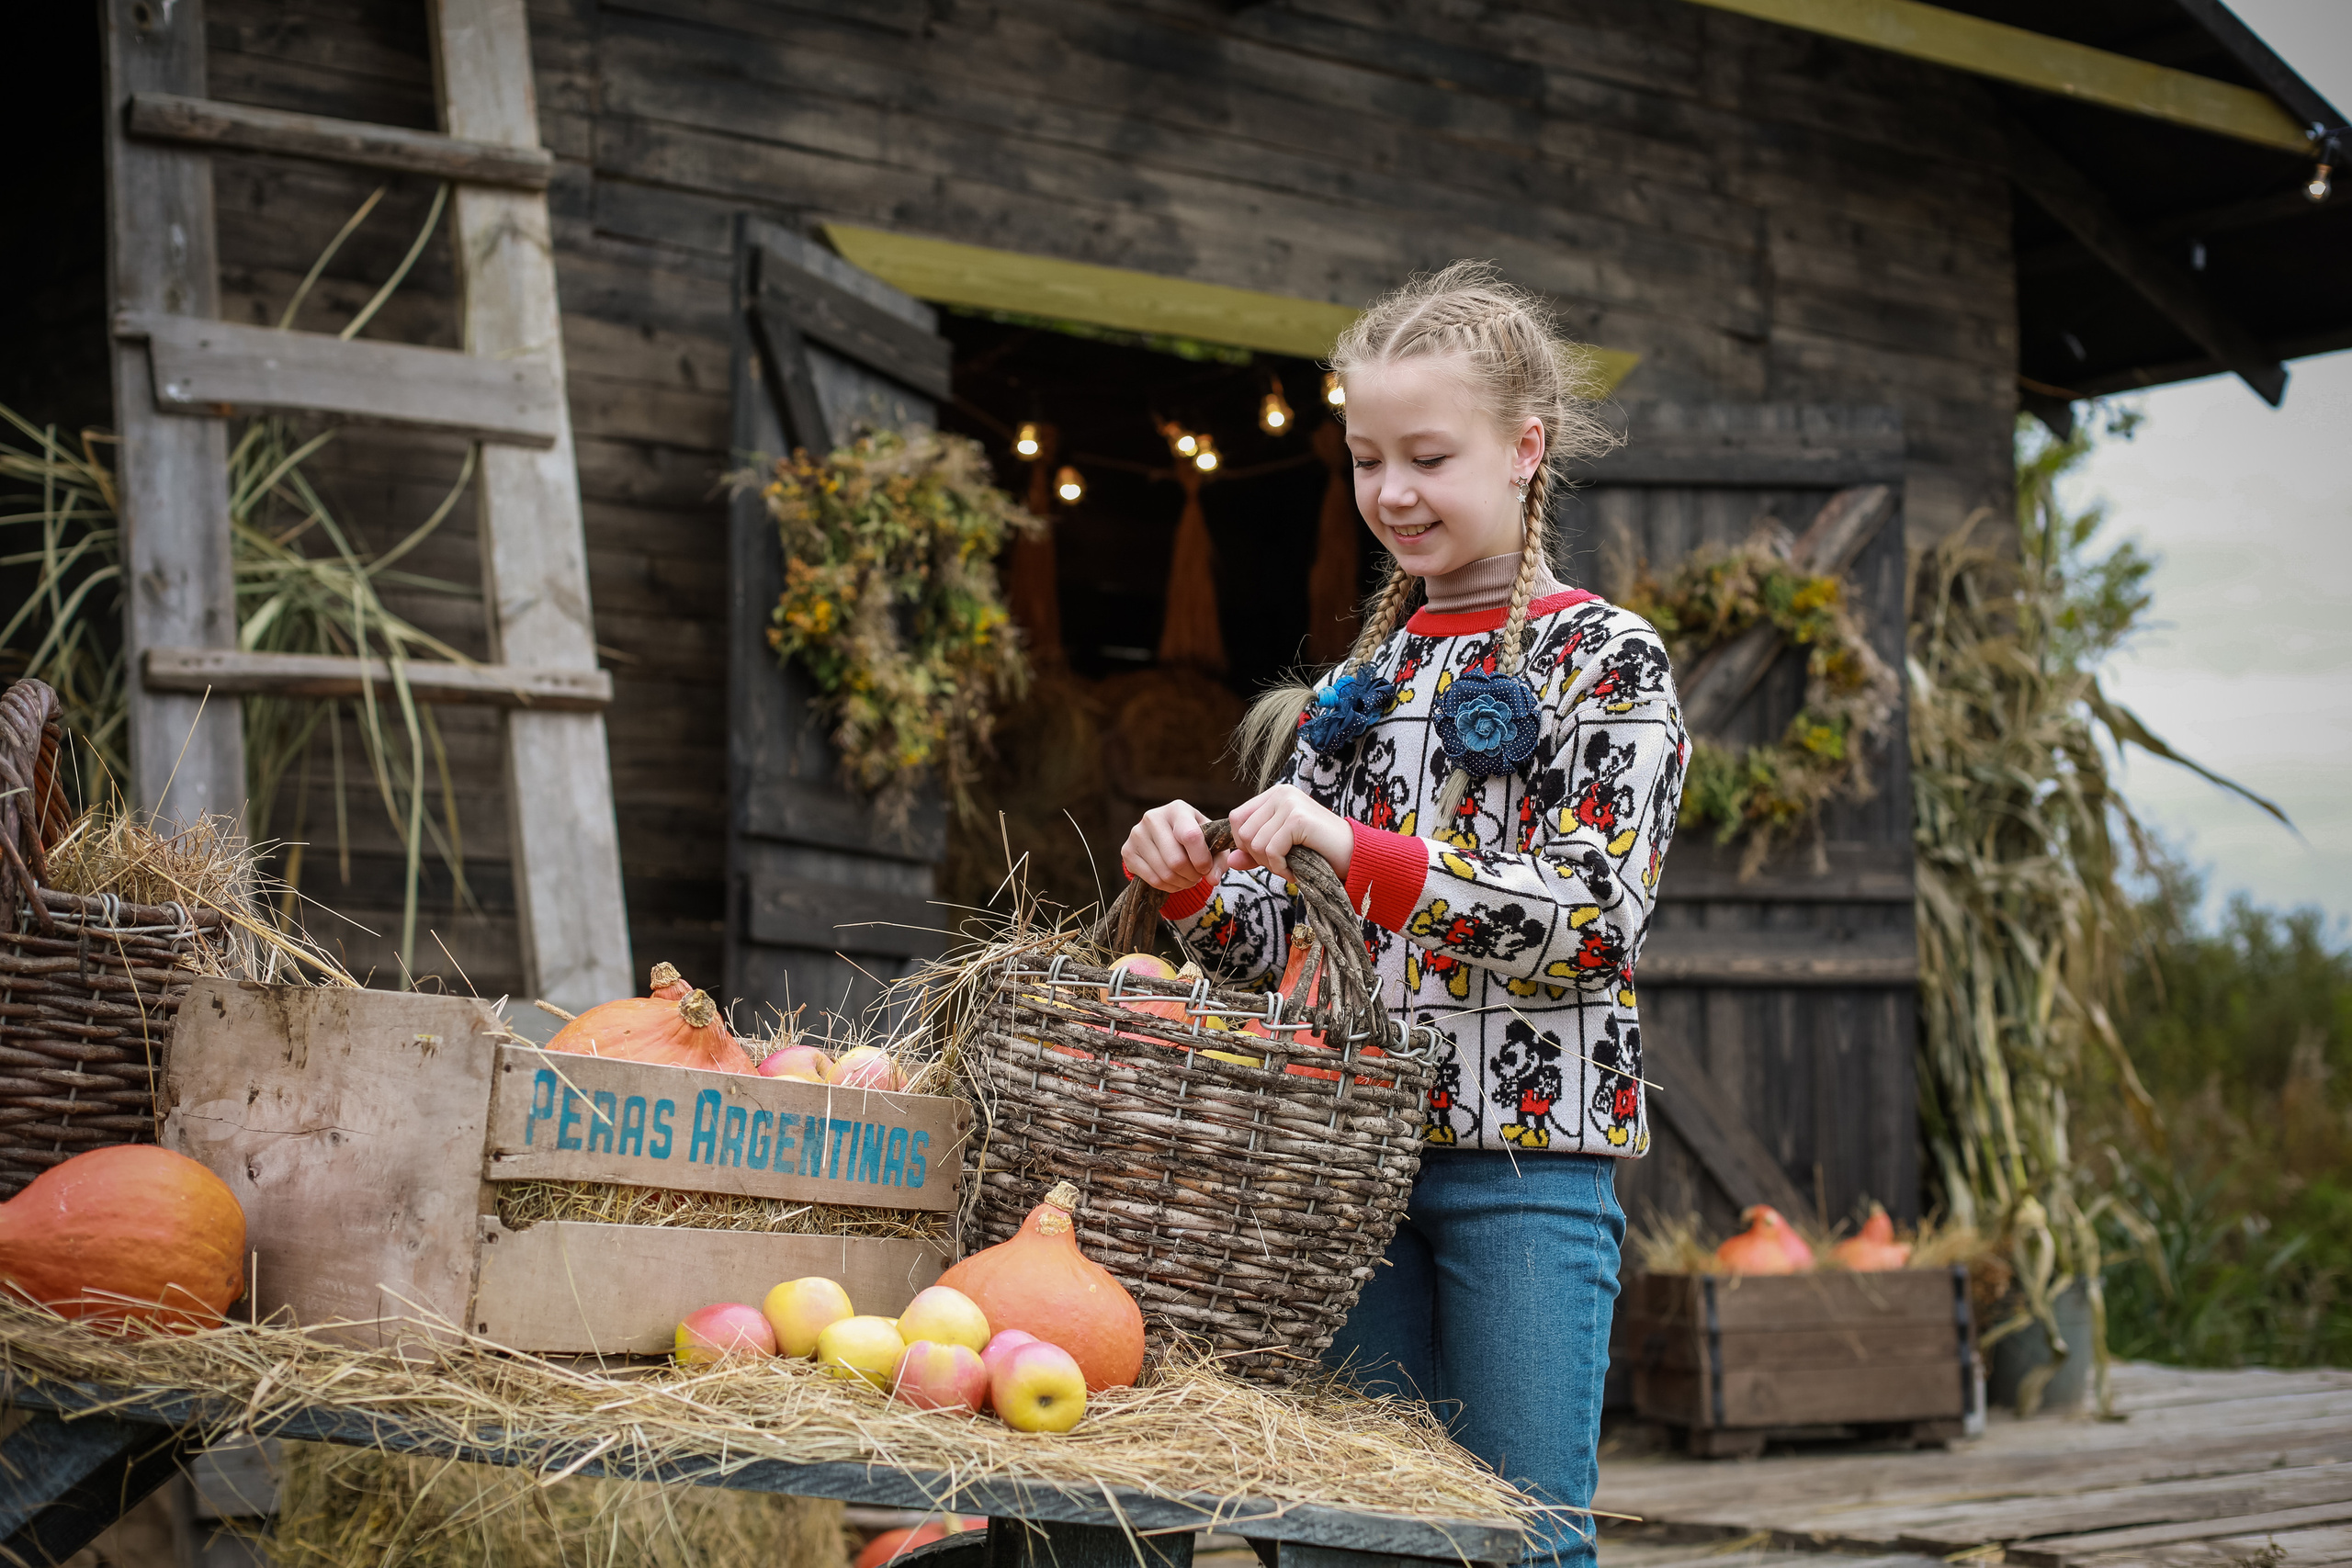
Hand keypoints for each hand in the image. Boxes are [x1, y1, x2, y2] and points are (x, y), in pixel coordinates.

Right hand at [1122, 800, 1226, 892]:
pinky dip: (1168, 887)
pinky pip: (1152, 879)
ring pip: (1164, 873)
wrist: (1166, 837)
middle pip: (1176, 860)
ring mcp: (1137, 834)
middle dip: (1192, 875)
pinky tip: (1174, 881)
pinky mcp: (1127, 851)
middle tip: (1197, 876)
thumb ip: (1219, 860)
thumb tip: (1212, 880)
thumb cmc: (1194, 838)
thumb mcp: (1212, 842)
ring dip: (1182, 883)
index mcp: (1177, 809)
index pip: (1190, 837)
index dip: (1201, 859)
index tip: (1207, 869)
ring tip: (1188, 879)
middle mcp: (1153, 817)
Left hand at [1228, 784, 1352, 881]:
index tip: (1266, 856)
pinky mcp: (1298, 819)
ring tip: (1291, 865)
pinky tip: (1295, 870)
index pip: (1237, 818)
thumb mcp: (1281, 850)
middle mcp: (1281, 794)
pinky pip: (1271, 850)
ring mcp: (1290, 803)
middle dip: (1257, 857)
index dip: (1244, 843)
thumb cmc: (1319, 852)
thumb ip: (1254, 853)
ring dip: (1270, 864)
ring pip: (1255, 842)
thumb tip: (1229, 860)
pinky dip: (1281, 868)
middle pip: (1243, 832)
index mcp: (1274, 795)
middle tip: (1281, 863)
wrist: (1354, 856)